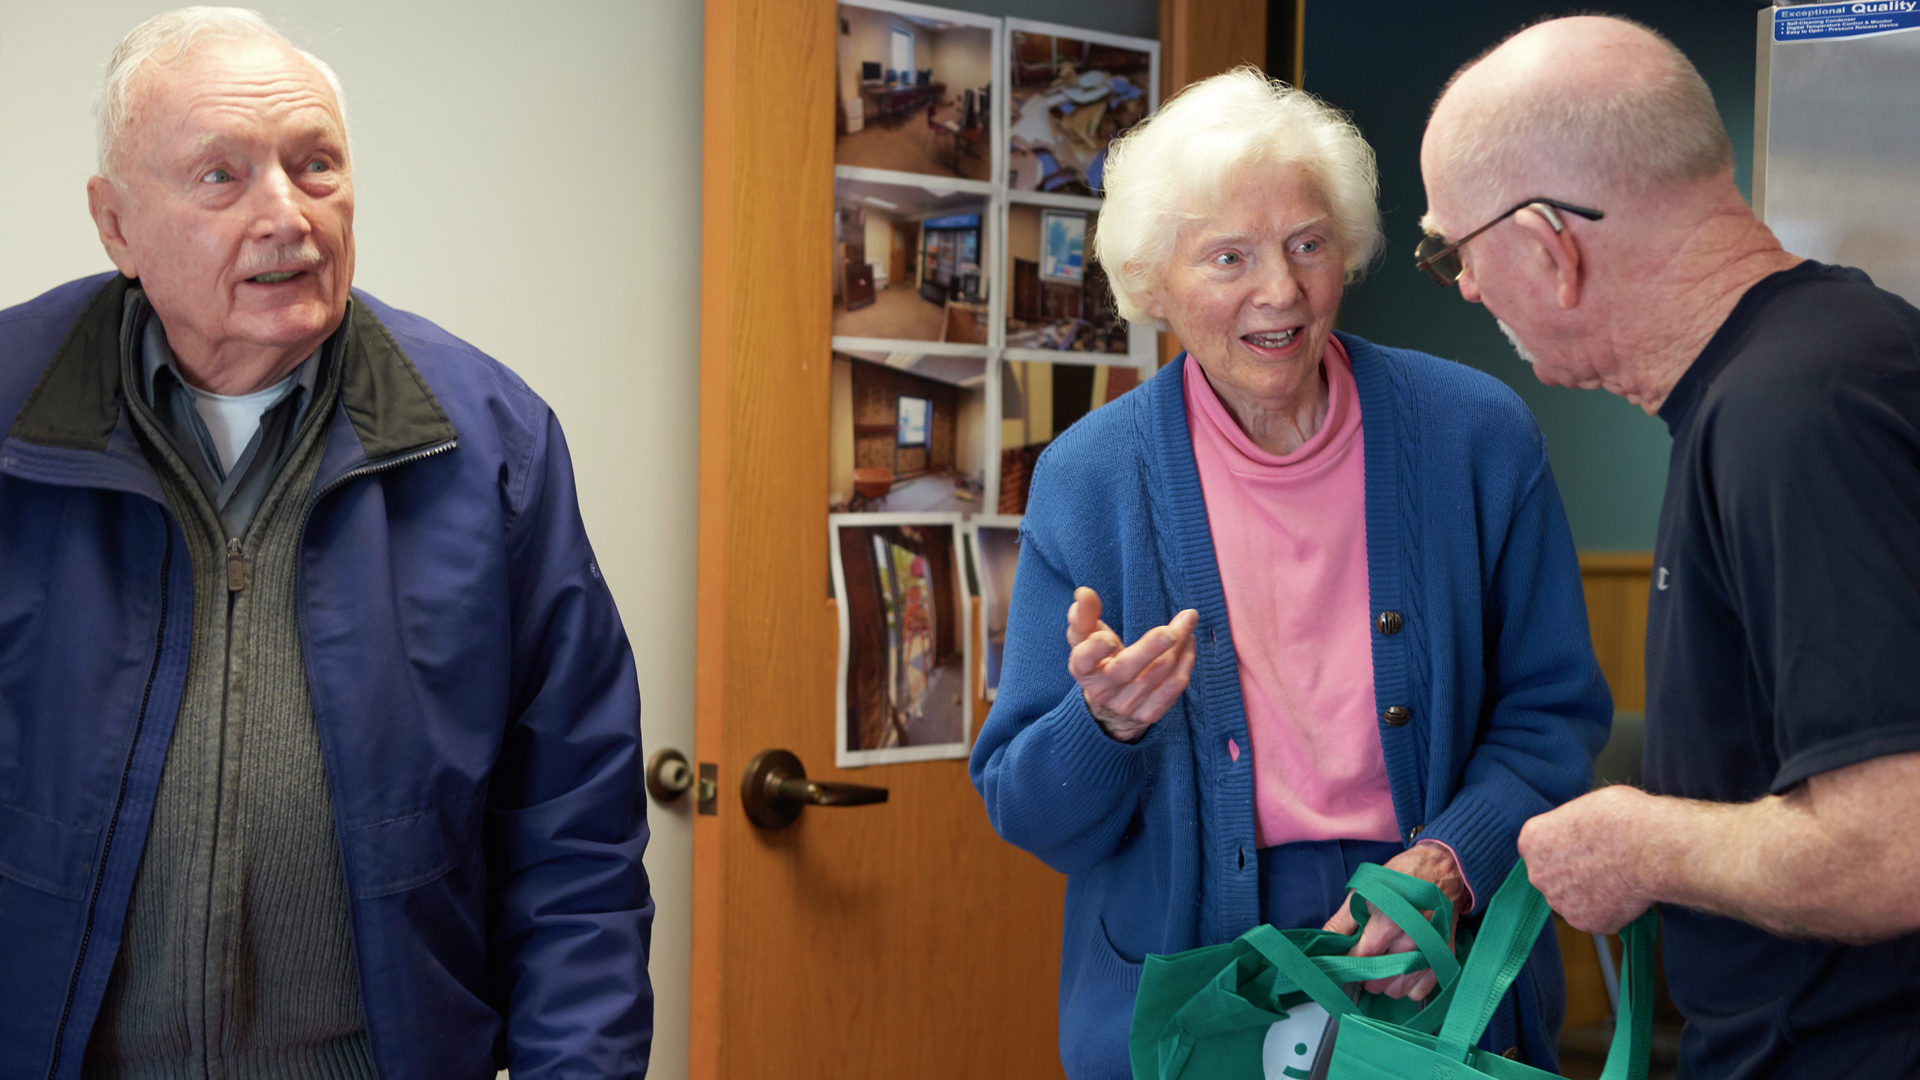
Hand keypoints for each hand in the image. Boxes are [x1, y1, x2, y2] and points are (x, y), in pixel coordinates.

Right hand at [1065, 587, 1197, 741]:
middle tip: (1171, 631)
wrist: (1110, 704)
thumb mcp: (1086, 638)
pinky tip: (1189, 642)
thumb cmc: (1099, 660)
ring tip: (1187, 621)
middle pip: (1126, 669)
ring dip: (1178, 645)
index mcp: (1083, 669)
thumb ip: (1085, 614)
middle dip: (1150, 648)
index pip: (1084, 660)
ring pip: (1157, 673)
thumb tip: (1084, 592)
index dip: (1094, 650)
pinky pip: (1174, 687)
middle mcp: (1103, 691)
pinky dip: (1186, 662)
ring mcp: (1127, 705)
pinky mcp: (1150, 713)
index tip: (1107, 638)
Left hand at [1320, 842, 1468, 1000]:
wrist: (1441, 869)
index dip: (1347, 962)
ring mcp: (1431, 950)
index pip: (1360, 957)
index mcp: (1388, 920)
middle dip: (1364, 973)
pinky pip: (1421, 989)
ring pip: (1398, 989)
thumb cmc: (1401, 878)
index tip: (1342, 959)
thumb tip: (1324, 944)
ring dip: (1385, 983)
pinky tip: (1404, 968)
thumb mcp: (1365, 890)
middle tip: (1362, 959)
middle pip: (1378, 978)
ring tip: (1383, 962)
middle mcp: (1412, 939)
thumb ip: (1342, 921)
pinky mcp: (1444, 956)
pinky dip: (1409, 985)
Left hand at [1518, 785, 1656, 933]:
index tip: (1582, 844)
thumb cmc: (1622, 818)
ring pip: (1572, 899)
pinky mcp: (1587, 923)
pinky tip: (1624, 893)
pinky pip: (1595, 917)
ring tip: (1616, 877)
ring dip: (1589, 893)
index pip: (1539, 848)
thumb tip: (1576, 834)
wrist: (1651, 848)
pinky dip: (1609, 910)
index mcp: (1531, 842)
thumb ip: (1568, 828)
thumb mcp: (1583, 807)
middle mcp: (1538, 875)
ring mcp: (1561, 903)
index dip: (1564, 846)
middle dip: (1572, 872)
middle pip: (1552, 876)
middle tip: (1601, 863)